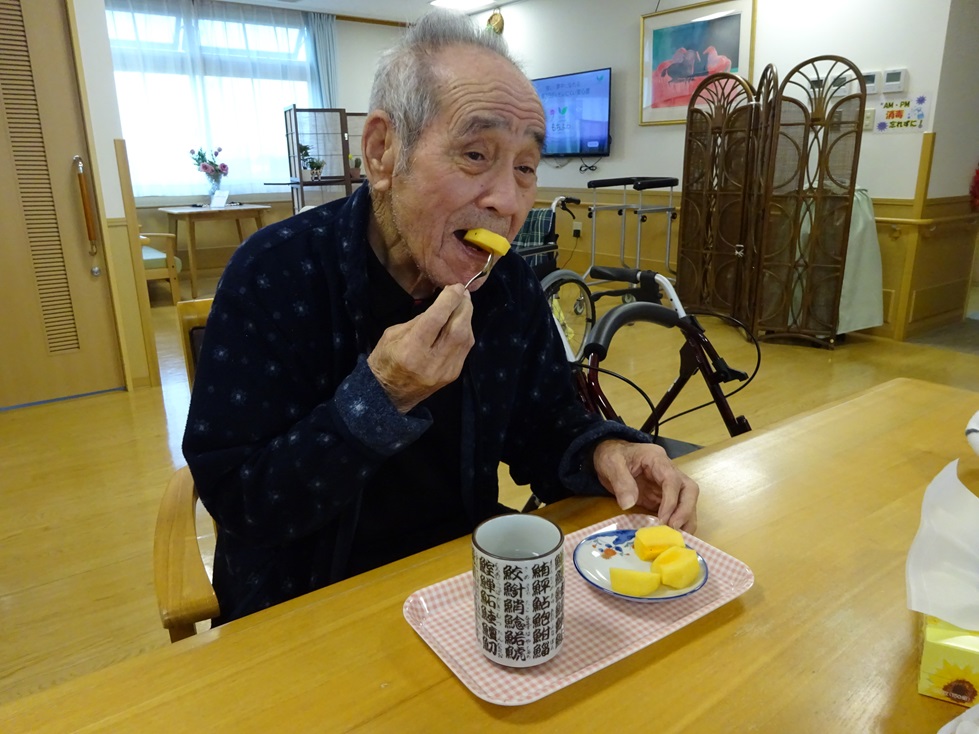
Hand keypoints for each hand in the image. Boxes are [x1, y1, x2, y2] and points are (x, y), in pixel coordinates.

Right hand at [367, 284, 473, 412]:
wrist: (387, 396)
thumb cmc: (385, 360)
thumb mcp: (393, 334)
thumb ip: (418, 320)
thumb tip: (441, 307)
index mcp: (411, 349)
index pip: (436, 319)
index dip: (449, 300)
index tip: (456, 286)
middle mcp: (431, 361)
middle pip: (457, 329)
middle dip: (463, 307)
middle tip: (463, 293)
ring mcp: (445, 371)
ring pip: (466, 339)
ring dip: (467, 319)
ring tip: (463, 305)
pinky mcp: (453, 375)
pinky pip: (465, 349)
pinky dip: (465, 333)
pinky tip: (460, 324)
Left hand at [591, 439, 698, 531]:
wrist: (608, 454)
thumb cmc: (611, 455)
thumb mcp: (611, 464)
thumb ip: (621, 482)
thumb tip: (628, 505)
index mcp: (657, 459)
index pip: (672, 480)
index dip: (671, 501)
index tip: (663, 519)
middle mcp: (668, 471)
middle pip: (689, 490)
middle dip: (685, 511)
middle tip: (674, 529)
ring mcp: (666, 486)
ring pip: (687, 501)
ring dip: (685, 520)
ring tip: (676, 538)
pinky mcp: (661, 497)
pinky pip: (675, 510)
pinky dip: (676, 523)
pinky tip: (670, 536)